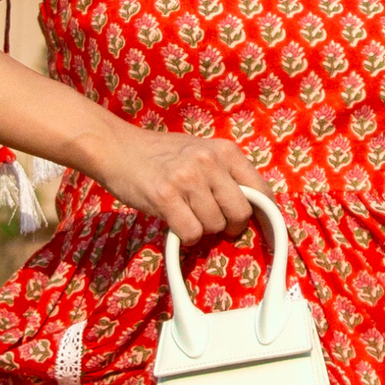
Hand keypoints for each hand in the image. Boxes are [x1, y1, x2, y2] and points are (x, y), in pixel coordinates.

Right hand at [81, 124, 272, 241]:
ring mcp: (187, 178)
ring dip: (202, 229)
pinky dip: (185, 236)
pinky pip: (191, 233)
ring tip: (185, 213)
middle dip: (230, 226)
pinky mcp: (165, 197)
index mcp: (224, 150)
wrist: (118, 148)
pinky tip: (174, 222)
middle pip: (240, 213)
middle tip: (214, 222)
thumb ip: (227, 175)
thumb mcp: (201, 153)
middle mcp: (209, 162)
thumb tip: (255, 210)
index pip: (261, 190)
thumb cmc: (162, 155)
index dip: (266, 217)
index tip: (266, 232)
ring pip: (214, 226)